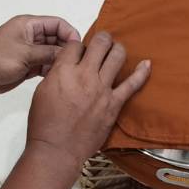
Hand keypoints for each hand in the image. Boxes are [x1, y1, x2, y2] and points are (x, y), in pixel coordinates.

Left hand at [0, 15, 80, 96]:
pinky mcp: (28, 64)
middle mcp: (30, 36)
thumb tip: (69, 52)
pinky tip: (57, 78)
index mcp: (27, 25)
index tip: (78, 47)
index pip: (56, 23)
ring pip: (53, 52)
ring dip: (60, 61)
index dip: (69, 33)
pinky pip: (46, 64)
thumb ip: (48, 52)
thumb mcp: (24, 54)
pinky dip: (52, 70)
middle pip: (57, 38)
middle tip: (77, 62)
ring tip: (69, 72)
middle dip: (67, 48)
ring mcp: (29, 51)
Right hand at [26, 32, 150, 171]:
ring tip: (116, 49)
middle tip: (101, 41)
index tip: (78, 52)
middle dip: (101, 39)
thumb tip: (66, 66)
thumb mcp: (41, 91)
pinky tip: (147, 64)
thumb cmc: (44, 123)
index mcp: (63, 71)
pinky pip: (133, 84)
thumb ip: (56, 74)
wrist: (57, 149)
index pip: (75, 45)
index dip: (77, 46)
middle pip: (99, 43)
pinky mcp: (114, 103)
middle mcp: (84, 75)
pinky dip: (142, 72)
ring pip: (117, 56)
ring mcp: (101, 89)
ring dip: (117, 49)